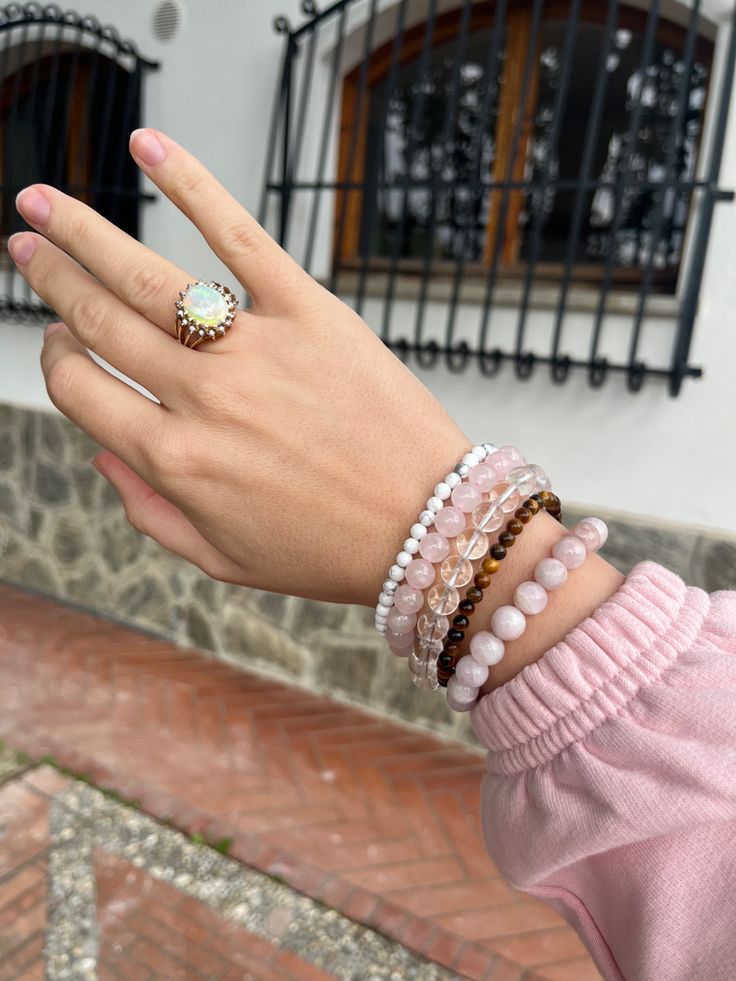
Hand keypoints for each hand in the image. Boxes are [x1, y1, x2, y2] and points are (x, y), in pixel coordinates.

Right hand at [7, 129, 468, 605]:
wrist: (427, 525)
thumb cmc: (327, 550)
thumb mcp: (222, 559)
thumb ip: (149, 510)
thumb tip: (103, 452)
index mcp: (174, 461)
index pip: (82, 390)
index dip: (57, 360)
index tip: (59, 340)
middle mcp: (202, 399)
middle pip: (100, 322)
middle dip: (51, 280)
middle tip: (25, 246)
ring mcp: (254, 349)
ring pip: (146, 277)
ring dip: (83, 233)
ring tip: (41, 203)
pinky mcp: (310, 312)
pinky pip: (240, 236)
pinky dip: (191, 184)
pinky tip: (147, 148)